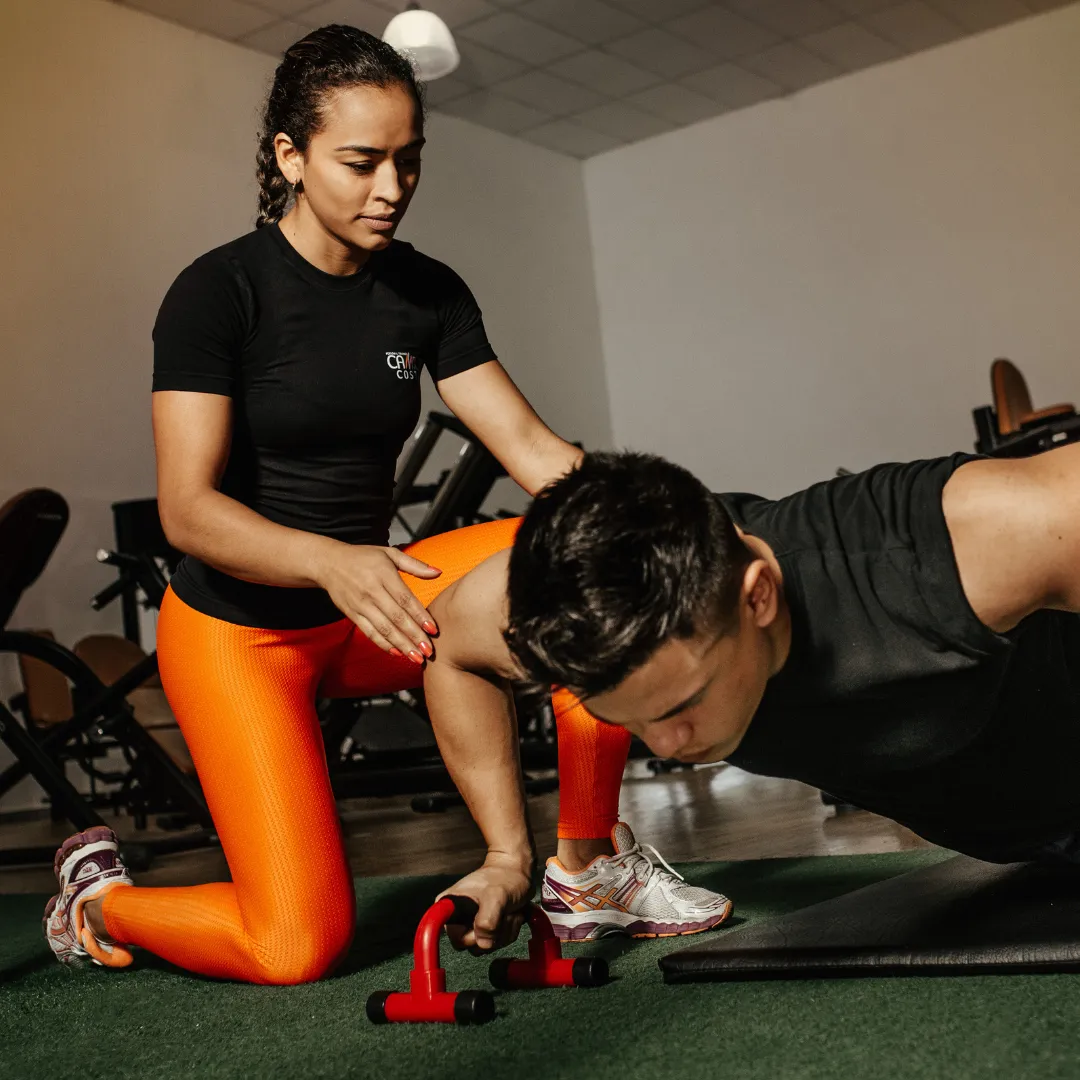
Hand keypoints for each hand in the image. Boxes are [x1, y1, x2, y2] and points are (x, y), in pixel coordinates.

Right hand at [316, 543, 440, 658]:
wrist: (329, 563)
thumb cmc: (362, 557)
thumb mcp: (389, 553)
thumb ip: (414, 564)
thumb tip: (437, 572)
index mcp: (383, 575)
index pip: (405, 599)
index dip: (420, 616)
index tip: (433, 629)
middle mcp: (371, 591)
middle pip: (396, 617)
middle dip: (414, 636)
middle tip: (429, 651)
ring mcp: (360, 604)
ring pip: (383, 628)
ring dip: (401, 645)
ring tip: (416, 657)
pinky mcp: (352, 614)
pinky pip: (369, 632)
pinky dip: (383, 644)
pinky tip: (396, 653)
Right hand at [439, 853, 533, 952]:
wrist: (517, 873)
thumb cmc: (504, 877)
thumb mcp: (496, 895)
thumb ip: (487, 920)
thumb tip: (483, 942)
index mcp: (450, 907)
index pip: (454, 938)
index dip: (471, 936)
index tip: (483, 921)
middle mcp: (458, 918)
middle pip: (472, 945)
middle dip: (494, 933)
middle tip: (503, 913)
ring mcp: (472, 925)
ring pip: (487, 946)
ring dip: (504, 932)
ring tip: (509, 911)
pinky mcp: (486, 930)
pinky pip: (497, 943)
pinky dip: (509, 931)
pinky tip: (512, 915)